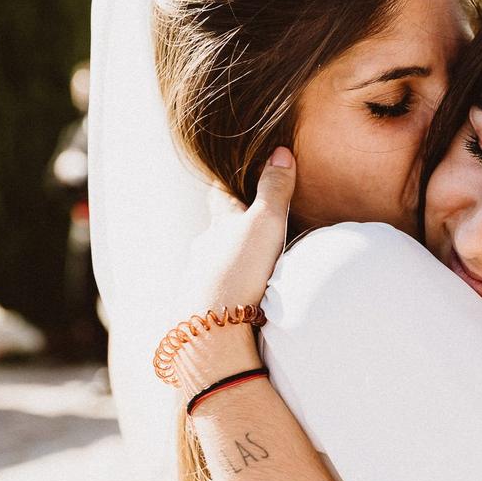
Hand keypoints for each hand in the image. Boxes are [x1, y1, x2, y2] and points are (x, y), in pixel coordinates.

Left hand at [173, 148, 296, 392]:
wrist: (212, 328)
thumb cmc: (239, 270)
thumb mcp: (264, 223)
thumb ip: (274, 190)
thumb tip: (281, 151)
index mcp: (220, 225)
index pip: (221, 195)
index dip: (227, 182)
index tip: (232, 174)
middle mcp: (205, 250)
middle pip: (217, 231)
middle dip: (229, 226)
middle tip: (246, 222)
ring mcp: (200, 280)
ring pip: (214, 264)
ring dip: (228, 262)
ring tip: (247, 265)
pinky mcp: (203, 310)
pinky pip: (216, 293)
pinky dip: (227, 291)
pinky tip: (239, 299)